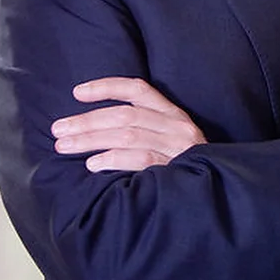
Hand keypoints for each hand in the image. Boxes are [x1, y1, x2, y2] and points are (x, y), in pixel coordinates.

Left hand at [52, 77, 205, 171]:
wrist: (220, 191)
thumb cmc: (184, 164)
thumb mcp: (169, 138)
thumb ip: (143, 128)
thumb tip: (93, 126)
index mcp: (173, 113)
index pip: (138, 90)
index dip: (106, 87)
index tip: (77, 93)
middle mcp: (176, 126)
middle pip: (125, 115)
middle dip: (87, 121)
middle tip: (58, 130)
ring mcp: (177, 147)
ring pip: (127, 135)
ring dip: (91, 140)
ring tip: (65, 146)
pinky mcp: (175, 168)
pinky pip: (140, 159)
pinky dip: (113, 159)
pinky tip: (93, 164)